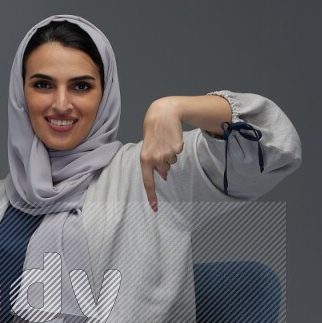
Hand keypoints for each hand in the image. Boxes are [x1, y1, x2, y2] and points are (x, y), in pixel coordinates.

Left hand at [140, 97, 185, 211]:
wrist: (163, 114)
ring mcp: (167, 154)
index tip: (155, 208)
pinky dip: (175, 148)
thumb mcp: (147, 147)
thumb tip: (164, 176)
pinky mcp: (177, 148)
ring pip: (171, 162)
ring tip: (165, 141)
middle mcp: (155, 159)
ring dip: (169, 154)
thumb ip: (153, 163)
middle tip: (160, 146)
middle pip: (164, 170)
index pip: (148, 182)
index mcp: (144, 159)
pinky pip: (177, 154)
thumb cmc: (153, 131)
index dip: (151, 196)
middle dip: (163, 163)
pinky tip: (171, 138)